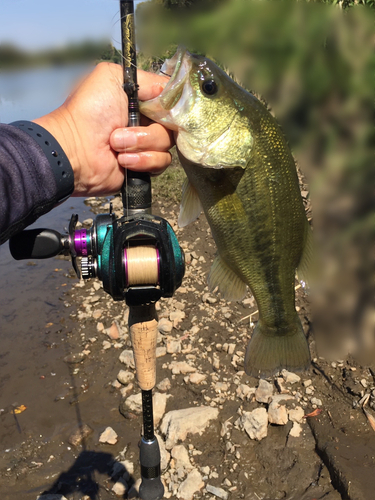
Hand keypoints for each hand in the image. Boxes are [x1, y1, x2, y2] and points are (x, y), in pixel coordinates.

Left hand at [33, 62, 172, 196]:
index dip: (172, 105)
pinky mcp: (145, 166)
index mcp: (141, 99)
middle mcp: (146, 120)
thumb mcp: (112, 77)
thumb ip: (146, 79)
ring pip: (166, 144)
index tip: (161, 108)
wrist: (75, 149)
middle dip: (149, 127)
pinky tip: (122, 160)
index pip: (171, 100)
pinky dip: (142, 160)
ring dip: (141, 144)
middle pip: (172, 123)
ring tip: (116, 145)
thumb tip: (170, 91)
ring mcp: (146, 144)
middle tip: (125, 125)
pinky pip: (161, 162)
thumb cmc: (90, 110)